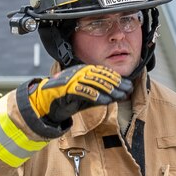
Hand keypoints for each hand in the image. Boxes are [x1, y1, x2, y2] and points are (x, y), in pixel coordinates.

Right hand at [16, 63, 131, 132]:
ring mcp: (71, 80)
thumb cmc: (69, 99)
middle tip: (128, 90)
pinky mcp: (65, 90)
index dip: (116, 78)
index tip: (128, 84)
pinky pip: (83, 91)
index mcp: (82, 71)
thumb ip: (103, 94)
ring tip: (120, 95)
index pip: (102, 72)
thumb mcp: (89, 96)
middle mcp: (77, 73)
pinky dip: (95, 96)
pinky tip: (106, 101)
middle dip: (115, 83)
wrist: (47, 104)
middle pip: (99, 75)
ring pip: (92, 82)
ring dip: (108, 89)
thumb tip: (120, 94)